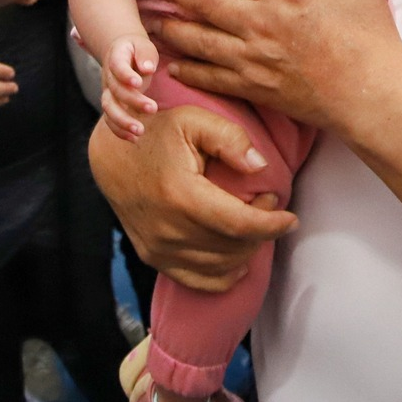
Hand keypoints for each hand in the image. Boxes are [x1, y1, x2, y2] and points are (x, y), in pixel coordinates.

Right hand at [88, 106, 294, 291]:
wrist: (111, 155)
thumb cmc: (157, 134)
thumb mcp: (193, 119)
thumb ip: (230, 138)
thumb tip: (260, 167)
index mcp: (180, 195)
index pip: (239, 225)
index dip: (272, 225)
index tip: (290, 217)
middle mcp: (167, 230)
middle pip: (233, 248)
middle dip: (262, 230)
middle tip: (267, 203)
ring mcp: (158, 248)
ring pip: (221, 268)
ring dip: (247, 249)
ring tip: (252, 220)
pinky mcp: (153, 257)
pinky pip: (200, 282)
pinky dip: (226, 274)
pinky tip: (239, 256)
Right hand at [101, 34, 160, 139]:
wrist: (121, 54)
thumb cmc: (137, 50)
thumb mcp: (143, 45)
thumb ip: (145, 55)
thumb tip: (148, 69)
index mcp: (116, 57)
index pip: (117, 66)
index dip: (125, 75)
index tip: (138, 82)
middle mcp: (108, 76)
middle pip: (115, 91)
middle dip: (132, 101)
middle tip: (153, 108)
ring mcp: (108, 92)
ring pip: (109, 109)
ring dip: (123, 121)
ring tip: (140, 131)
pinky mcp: (112, 105)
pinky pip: (110, 120)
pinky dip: (120, 131)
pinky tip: (134, 139)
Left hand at [156, 0, 395, 132]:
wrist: (370, 96)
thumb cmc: (370, 42)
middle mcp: (259, 23)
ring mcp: (252, 58)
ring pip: (199, 38)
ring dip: (170, 25)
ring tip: (147, 15)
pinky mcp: (254, 88)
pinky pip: (211, 77)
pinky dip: (189, 70)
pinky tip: (172, 63)